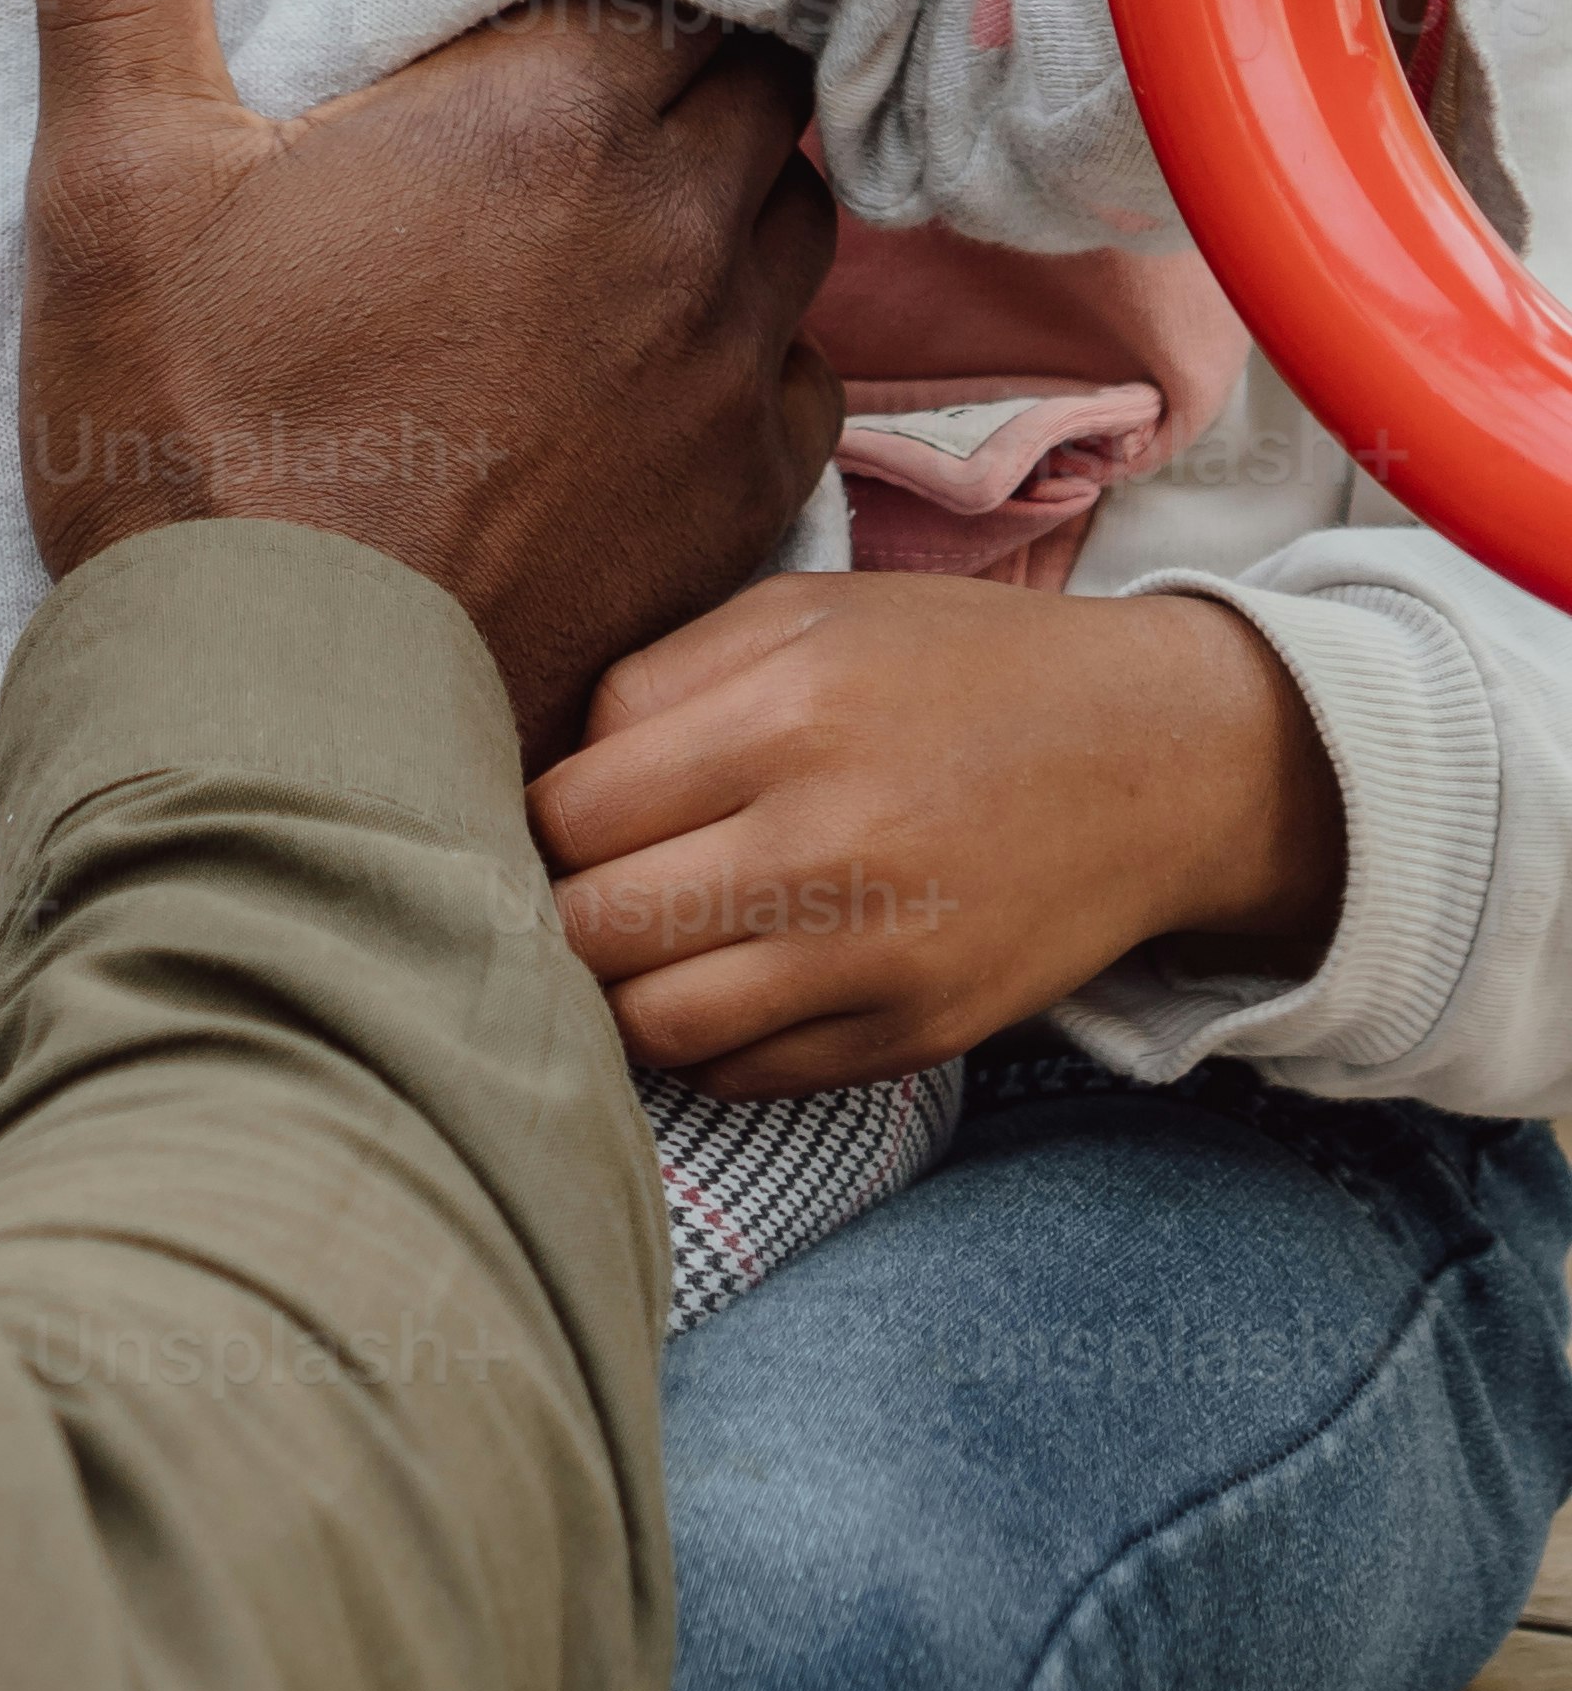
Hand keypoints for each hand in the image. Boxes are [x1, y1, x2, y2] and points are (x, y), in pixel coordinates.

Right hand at [15, 0, 840, 766]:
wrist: (280, 712)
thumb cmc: (191, 431)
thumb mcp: (117, 165)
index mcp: (555, 115)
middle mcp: (681, 228)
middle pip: (758, 84)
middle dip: (687, 69)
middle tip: (573, 87)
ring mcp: (727, 375)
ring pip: (795, 223)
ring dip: (724, 203)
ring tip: (615, 219)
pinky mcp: (740, 506)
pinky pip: (798, 382)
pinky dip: (741, 357)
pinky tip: (642, 373)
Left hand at [532, 568, 1347, 1087]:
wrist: (1156, 761)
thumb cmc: (956, 669)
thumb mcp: (804, 615)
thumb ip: (659, 681)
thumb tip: (547, 773)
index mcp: (785, 720)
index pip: (568, 815)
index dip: (534, 820)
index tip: (553, 815)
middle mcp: (826, 849)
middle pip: (594, 929)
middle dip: (557, 911)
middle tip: (573, 885)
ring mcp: (875, 961)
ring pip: (653, 1025)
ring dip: (616, 991)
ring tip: (632, 943)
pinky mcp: (914, 1036)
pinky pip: (745, 1076)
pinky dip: (703, 1042)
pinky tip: (716, 981)